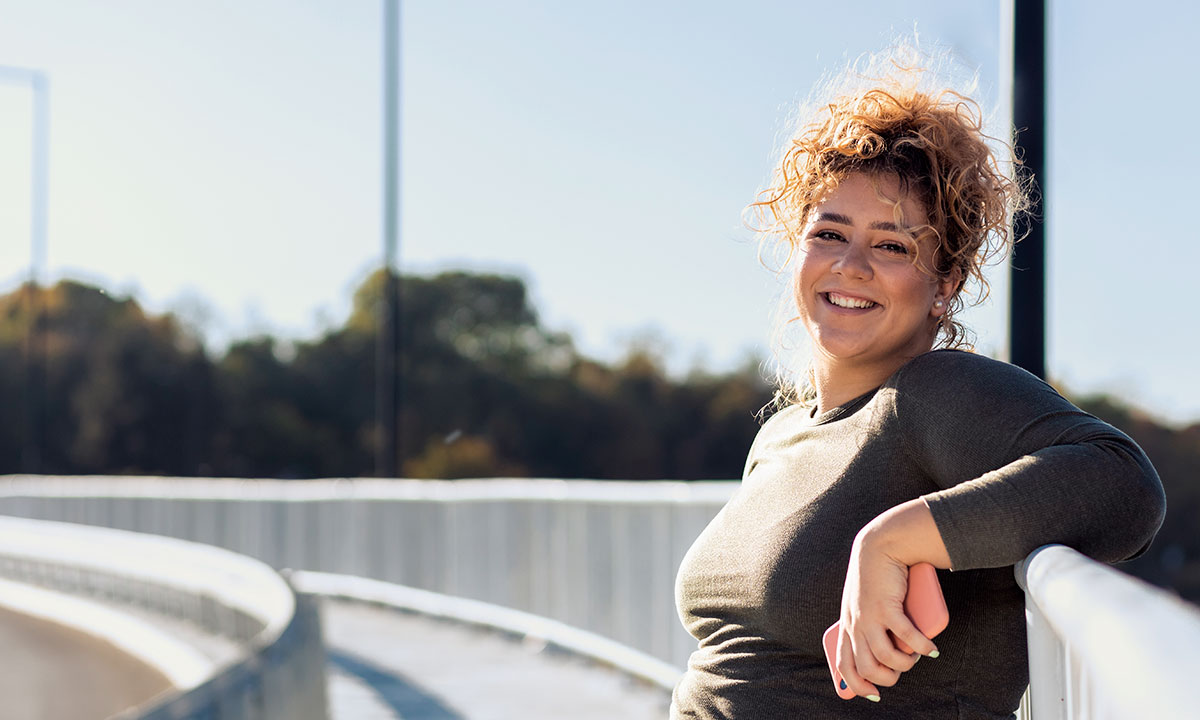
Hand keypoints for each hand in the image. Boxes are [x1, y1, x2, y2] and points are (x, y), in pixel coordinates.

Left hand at [834, 522, 939, 700]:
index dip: (857, 685)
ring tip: (916, 656)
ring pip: (885, 658)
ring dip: (905, 664)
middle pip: (866, 668)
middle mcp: (854, 625)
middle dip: (887, 678)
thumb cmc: (876, 578)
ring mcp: (869, 617)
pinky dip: (921, 647)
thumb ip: (871, 623)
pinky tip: (931, 649)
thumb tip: (889, 650)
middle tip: (903, 668)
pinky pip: (906, 637)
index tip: (874, 694)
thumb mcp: (865, 604)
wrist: (879, 546)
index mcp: (847, 626)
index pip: (844, 665)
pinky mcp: (886, 607)